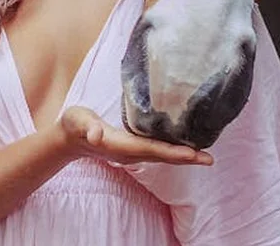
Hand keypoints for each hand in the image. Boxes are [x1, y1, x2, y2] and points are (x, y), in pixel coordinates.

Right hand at [56, 106, 212, 165]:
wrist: (70, 138)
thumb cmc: (75, 125)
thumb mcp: (78, 121)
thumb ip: (87, 127)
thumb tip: (96, 135)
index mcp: (120, 145)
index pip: (151, 149)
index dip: (172, 152)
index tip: (192, 154)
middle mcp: (130, 153)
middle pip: (163, 157)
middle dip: (186, 158)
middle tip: (209, 159)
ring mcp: (133, 154)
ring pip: (163, 156)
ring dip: (184, 157)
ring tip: (205, 156)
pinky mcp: (134, 149)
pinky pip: (159, 152)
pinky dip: (175, 152)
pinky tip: (188, 149)